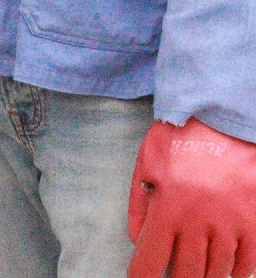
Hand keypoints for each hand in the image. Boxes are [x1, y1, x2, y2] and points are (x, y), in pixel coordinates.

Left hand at [128, 118, 255, 277]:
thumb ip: (139, 205)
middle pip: (186, 271)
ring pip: (217, 269)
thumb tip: (137, 239)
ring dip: (206, 276)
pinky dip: (238, 271)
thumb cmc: (179, 139)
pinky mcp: (253, 220)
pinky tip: (229, 272)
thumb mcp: (146, 165)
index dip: (142, 276)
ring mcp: (230, 224)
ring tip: (198, 275)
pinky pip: (248, 260)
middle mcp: (199, 222)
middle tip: (172, 277)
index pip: (151, 259)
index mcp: (167, 209)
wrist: (222, 119)